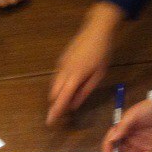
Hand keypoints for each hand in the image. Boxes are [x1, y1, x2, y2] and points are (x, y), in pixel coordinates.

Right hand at [47, 2, 124, 124]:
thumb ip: (85, 90)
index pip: (61, 99)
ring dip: (56, 95)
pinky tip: (66, 88)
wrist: (96, 29)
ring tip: (63, 104)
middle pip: (54, 93)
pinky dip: (59, 86)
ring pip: (54, 85)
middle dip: (54, 105)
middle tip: (59, 116)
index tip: (49, 122)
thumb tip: (74, 105)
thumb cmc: (102, 52)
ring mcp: (61, 64)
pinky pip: (57, 76)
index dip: (55, 111)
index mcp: (74, 76)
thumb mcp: (99, 74)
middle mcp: (64, 71)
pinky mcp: (62, 59)